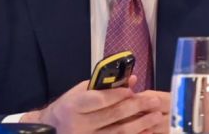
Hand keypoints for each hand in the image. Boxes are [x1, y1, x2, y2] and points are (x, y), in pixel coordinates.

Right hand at [21, 76, 165, 133]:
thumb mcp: (79, 92)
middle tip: (154, 101)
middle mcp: (79, 125)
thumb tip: (131, 80)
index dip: (117, 95)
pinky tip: (147, 132)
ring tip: (156, 116)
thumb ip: (104, 86)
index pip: (99, 100)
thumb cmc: (67, 107)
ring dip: (140, 124)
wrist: (51, 130)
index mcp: (73, 106)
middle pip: (112, 116)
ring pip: (118, 132)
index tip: (134, 91)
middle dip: (136, 108)